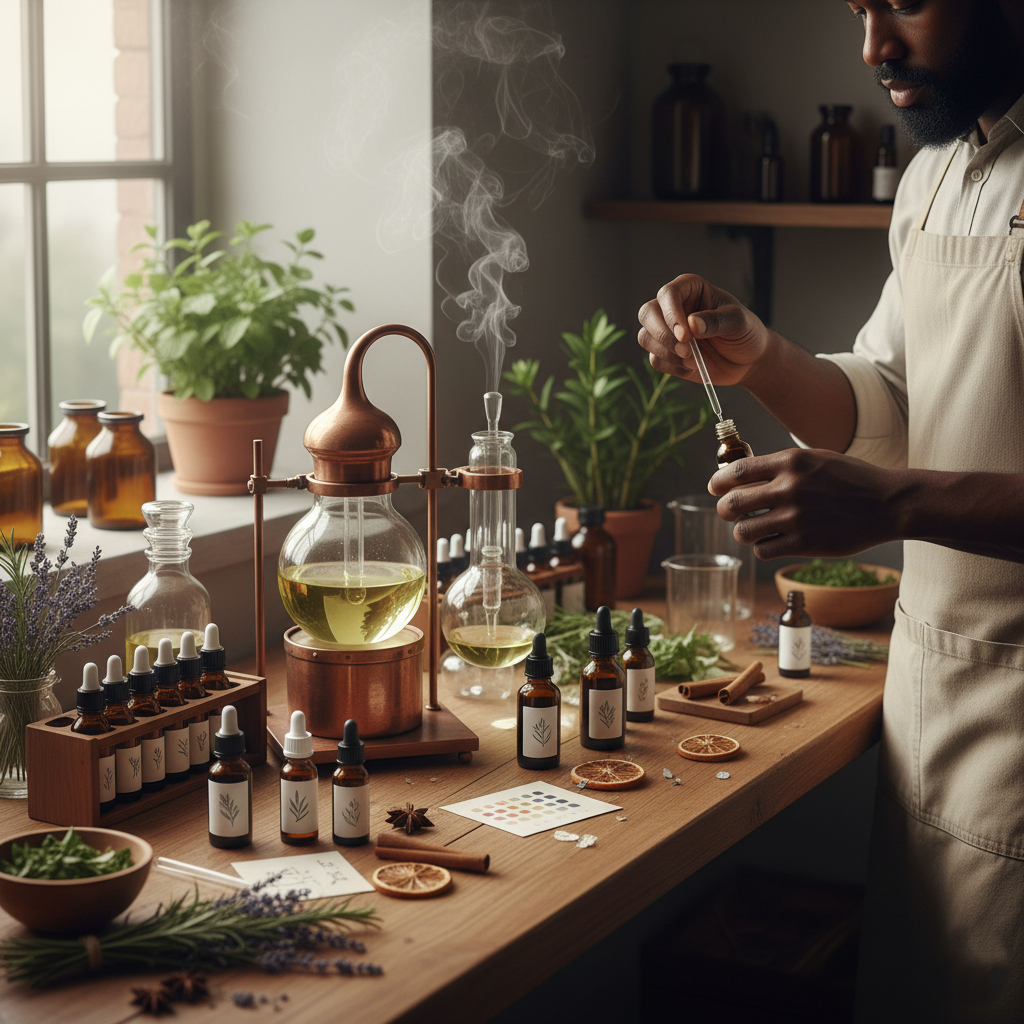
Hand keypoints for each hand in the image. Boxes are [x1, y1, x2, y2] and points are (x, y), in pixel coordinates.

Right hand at [637, 274, 772, 385]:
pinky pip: (655, 360)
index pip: (668, 294)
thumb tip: (692, 323)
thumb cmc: (745, 333)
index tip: (685, 335)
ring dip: (666, 353)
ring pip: (645, 337)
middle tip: (686, 351)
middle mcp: (673, 307)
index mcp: (690, 289)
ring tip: (694, 361)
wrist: (747, 361)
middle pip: (647, 314)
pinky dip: (672, 367)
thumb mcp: (738, 323)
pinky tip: (691, 367)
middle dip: (663, 335)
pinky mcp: (665, 353)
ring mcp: (666, 331)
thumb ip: (716, 321)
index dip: (671, 314)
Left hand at [709, 448, 902, 559]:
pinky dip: (763, 548)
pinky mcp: (803, 544)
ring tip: (754, 529)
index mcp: (790, 462)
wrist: (888, 504)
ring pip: (743, 532)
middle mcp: (789, 488)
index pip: (736, 472)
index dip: (718, 482)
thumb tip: (742, 477)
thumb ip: (781, 466)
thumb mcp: (815, 459)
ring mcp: (795, 518)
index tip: (715, 488)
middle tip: (731, 512)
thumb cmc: (851, 480)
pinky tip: (774, 542)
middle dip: (725, 510)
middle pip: (731, 504)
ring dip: (744, 532)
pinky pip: (763, 551)